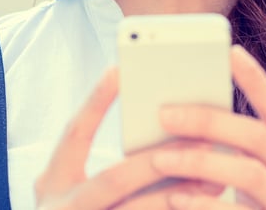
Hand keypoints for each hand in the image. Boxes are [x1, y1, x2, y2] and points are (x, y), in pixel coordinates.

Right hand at [35, 67, 224, 208]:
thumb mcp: (70, 195)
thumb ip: (105, 171)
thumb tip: (164, 129)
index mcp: (53, 187)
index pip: (73, 135)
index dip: (95, 103)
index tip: (120, 70)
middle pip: (114, 180)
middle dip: (160, 158)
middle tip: (202, 139)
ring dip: (178, 197)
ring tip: (213, 181)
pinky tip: (205, 209)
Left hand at [148, 45, 265, 208]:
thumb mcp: (256, 174)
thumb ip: (239, 146)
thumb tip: (186, 107)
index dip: (256, 80)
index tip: (229, 52)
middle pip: (258, 137)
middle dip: (208, 121)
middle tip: (164, 114)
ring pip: (249, 172)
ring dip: (200, 161)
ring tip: (160, 157)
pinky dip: (204, 203)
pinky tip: (175, 199)